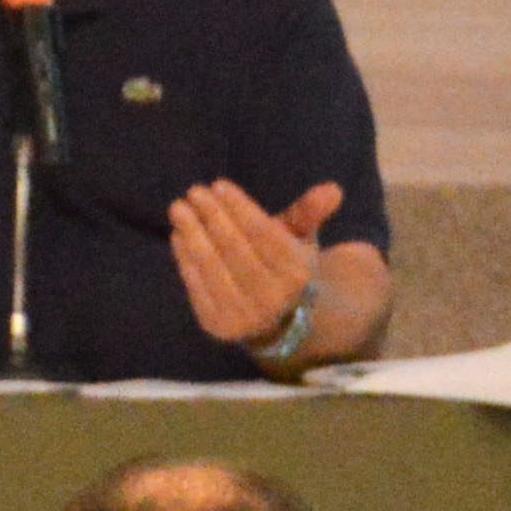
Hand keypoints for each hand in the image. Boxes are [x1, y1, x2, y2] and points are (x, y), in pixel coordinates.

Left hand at [172, 179, 341, 349]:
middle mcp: (273, 298)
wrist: (279, 322)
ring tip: (178, 209)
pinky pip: (197, 288)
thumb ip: (309, 213)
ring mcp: (244, 315)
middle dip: (212, 217)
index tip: (218, 185)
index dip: (239, 208)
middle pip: (235, 249)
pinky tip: (178, 235)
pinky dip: (185, 260)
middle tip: (194, 191)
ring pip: (213, 268)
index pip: (263, 233)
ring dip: (192, 235)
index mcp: (298, 273)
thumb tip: (332, 189)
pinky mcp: (219, 326)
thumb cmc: (285, 266)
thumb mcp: (301, 239)